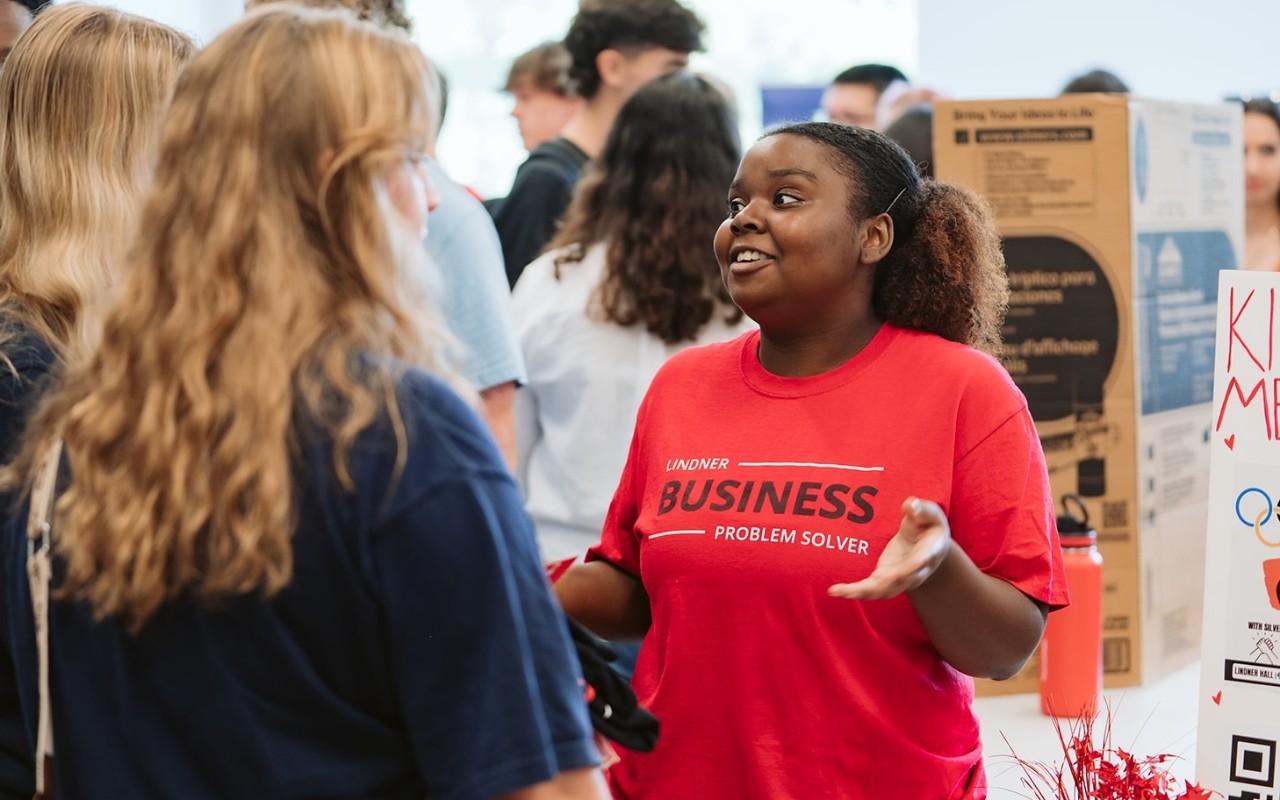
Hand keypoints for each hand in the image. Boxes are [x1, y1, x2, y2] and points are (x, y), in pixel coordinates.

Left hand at [828, 497, 950, 599]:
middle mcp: (916, 572)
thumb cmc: (928, 525)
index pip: (923, 560)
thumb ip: (922, 510)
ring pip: (883, 590)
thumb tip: (910, 505)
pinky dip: (854, 591)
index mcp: (930, 553)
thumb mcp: (930, 514)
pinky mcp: (885, 579)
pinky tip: (836, 590)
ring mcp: (900, 579)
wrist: (929, 545)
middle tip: (860, 588)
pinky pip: (870, 589)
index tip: (908, 566)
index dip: (915, 565)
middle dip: (881, 585)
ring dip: (862, 592)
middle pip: (900, 581)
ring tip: (840, 591)